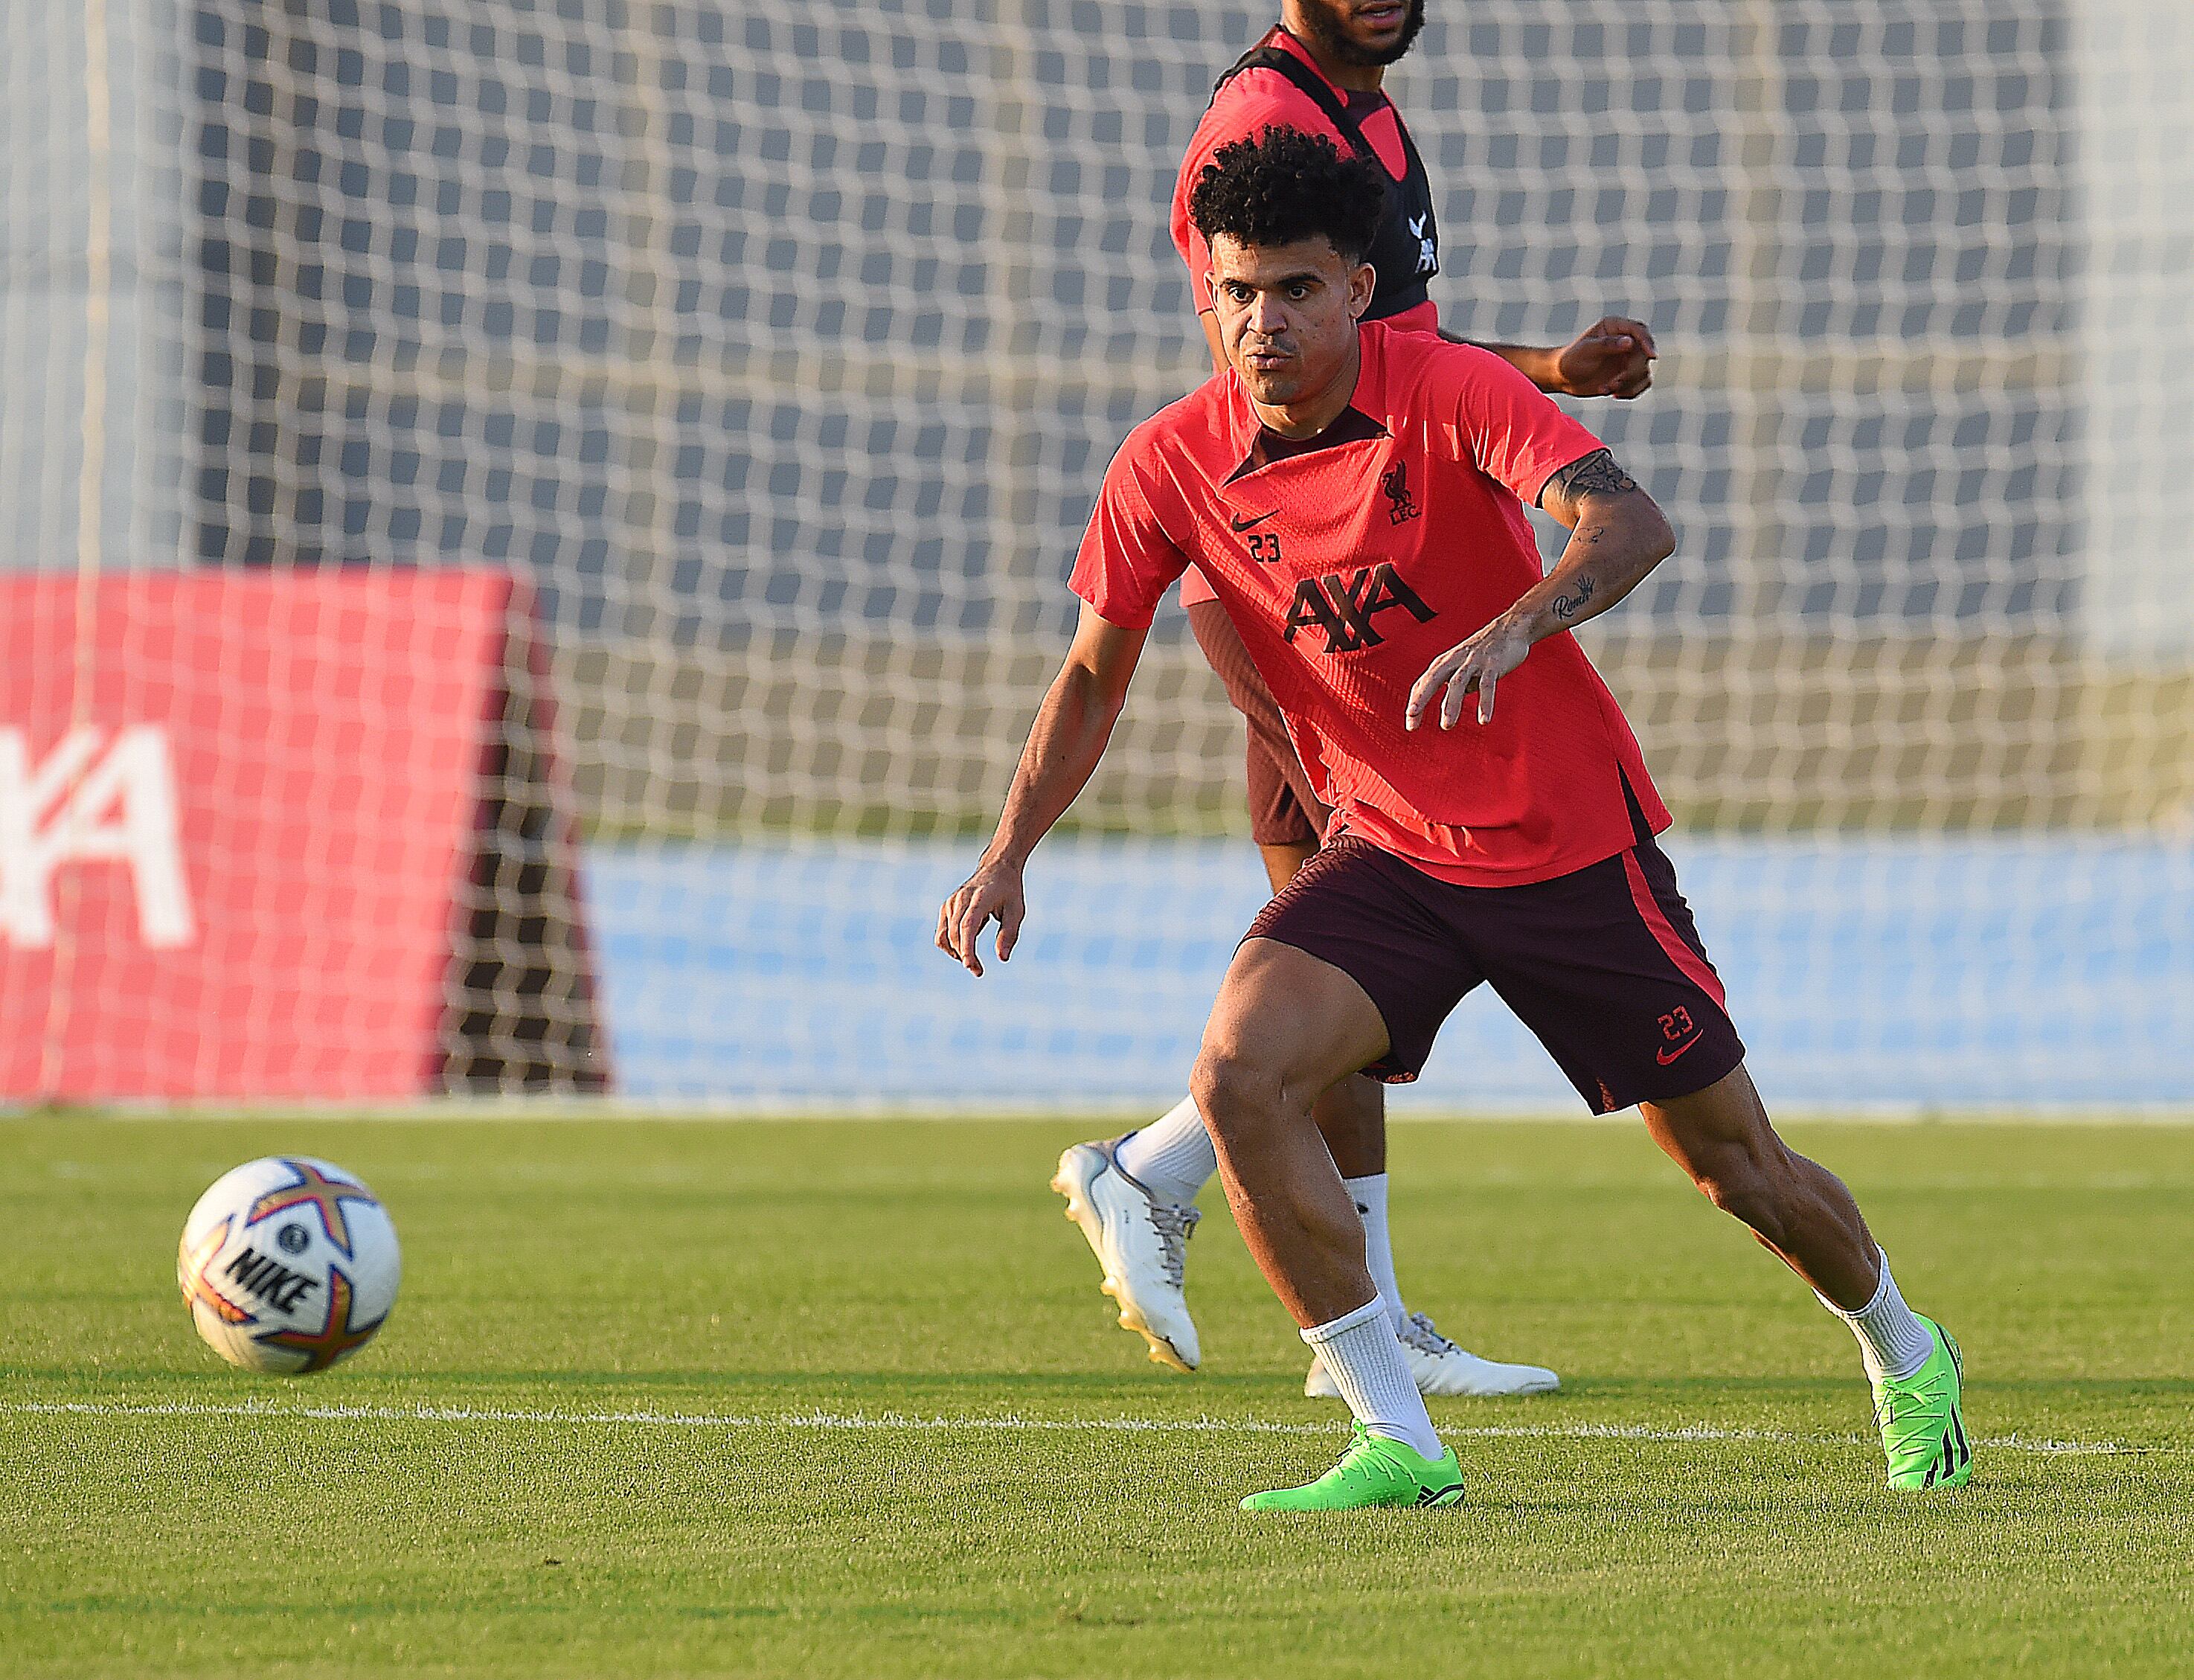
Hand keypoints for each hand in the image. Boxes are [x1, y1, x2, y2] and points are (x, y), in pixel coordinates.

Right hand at [935, 858, 1026, 976]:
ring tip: (973, 962)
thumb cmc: (1009, 891)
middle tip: (979, 971)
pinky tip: (964, 949)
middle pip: (955, 934)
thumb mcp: (1016, 911)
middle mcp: (960, 900)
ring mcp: (951, 903)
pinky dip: (950, 945)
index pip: (967, 926)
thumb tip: (1002, 958)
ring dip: (955, 953)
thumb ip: (1009, 935)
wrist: (997, 868)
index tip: (971, 967)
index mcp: (979, 899)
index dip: (967, 948)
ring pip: (944, 936)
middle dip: (965, 957)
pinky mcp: (946, 907)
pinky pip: (942, 932)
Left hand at [1406, 617, 1534, 729]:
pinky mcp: (1493, 664)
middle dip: (1421, 697)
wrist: (1510, 628)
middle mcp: (1456, 660)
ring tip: (1447, 725)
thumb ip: (1454, 690)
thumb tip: (1445, 710)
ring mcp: (1474, 661)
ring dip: (1451, 704)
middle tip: (1412, 716)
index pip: (1424, 683)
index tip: (1411, 723)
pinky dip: (1484, 703)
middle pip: (1433, 678)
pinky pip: (1487, 685)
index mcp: (1445, 662)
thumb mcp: (1464, 670)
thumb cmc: (1484, 650)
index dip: (1415, 702)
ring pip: (1458, 682)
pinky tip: (1483, 720)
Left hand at [1555, 316, 1655, 399]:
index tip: (1652, 356)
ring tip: (1606, 389)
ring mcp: (1628, 357)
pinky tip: (1613, 394)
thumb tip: (1630, 342)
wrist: (1563, 378)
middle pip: (1643, 355)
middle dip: (1631, 373)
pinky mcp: (1628, 374)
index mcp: (1615, 326)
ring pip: (1644, 372)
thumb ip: (1607, 344)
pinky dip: (1631, 392)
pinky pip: (1642, 384)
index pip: (1638, 330)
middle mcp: (1625, 340)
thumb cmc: (1571, 360)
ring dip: (1628, 385)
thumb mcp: (1586, 350)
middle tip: (1614, 384)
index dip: (1648, 342)